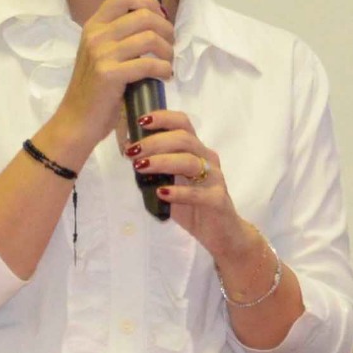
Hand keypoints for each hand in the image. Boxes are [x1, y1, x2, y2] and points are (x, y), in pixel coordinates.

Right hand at [48, 0, 174, 158]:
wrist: (76, 121)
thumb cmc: (94, 90)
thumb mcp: (100, 54)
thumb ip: (119, 36)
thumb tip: (153, 23)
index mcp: (93, 25)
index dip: (149, 2)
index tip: (161, 19)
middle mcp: (96, 34)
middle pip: (144, 15)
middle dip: (166, 30)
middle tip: (169, 46)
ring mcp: (101, 53)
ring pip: (150, 38)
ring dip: (168, 51)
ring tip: (168, 63)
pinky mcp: (110, 74)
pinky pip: (149, 63)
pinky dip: (164, 69)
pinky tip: (165, 76)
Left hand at [127, 108, 249, 256]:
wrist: (222, 234)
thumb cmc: (194, 206)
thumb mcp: (172, 182)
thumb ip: (156, 167)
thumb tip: (130, 151)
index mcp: (197, 151)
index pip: (183, 124)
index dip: (163, 118)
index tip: (140, 121)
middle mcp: (207, 160)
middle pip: (183, 139)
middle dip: (154, 142)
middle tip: (132, 151)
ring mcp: (215, 179)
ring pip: (189, 161)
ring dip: (162, 162)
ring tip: (141, 167)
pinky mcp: (217, 200)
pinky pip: (197, 193)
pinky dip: (177, 191)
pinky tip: (161, 193)